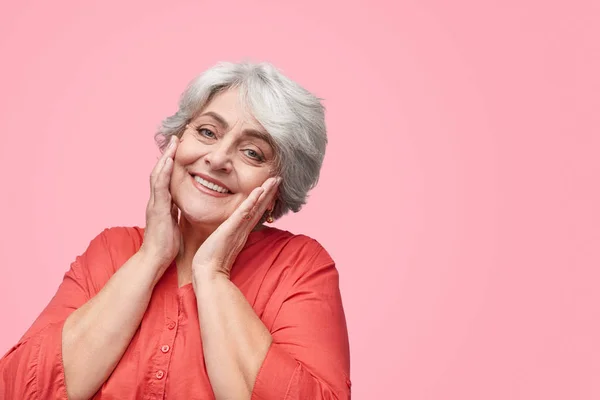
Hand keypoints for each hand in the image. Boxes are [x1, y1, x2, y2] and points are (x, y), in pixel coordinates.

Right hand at [139, 135, 180, 272]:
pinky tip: (169, 160)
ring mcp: (155, 203)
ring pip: (158, 174)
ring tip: (173, 143)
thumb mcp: (174, 223)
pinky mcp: (157, 209)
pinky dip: (164, 172)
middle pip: (160, 171)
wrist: (154, 260)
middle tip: (175, 138)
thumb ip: (176, 212)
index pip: (166, 177)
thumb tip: (182, 205)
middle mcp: (156, 200)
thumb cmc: (166, 245)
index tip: (178, 149)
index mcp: (162, 203)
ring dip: (165, 157)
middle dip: (167, 154)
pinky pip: (160, 186)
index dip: (171, 163)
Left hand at [191, 176, 280, 283]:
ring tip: (274, 180)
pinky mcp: (232, 229)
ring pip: (256, 207)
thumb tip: (221, 231)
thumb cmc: (209, 261)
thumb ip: (223, 235)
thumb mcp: (219, 243)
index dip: (263, 200)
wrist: (207, 273)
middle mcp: (243, 229)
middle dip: (269, 192)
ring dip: (265, 193)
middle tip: (278, 178)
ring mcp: (239, 229)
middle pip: (260, 207)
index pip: (254, 212)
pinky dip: (252, 201)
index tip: (269, 187)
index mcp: (240, 231)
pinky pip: (244, 212)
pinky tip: (259, 190)